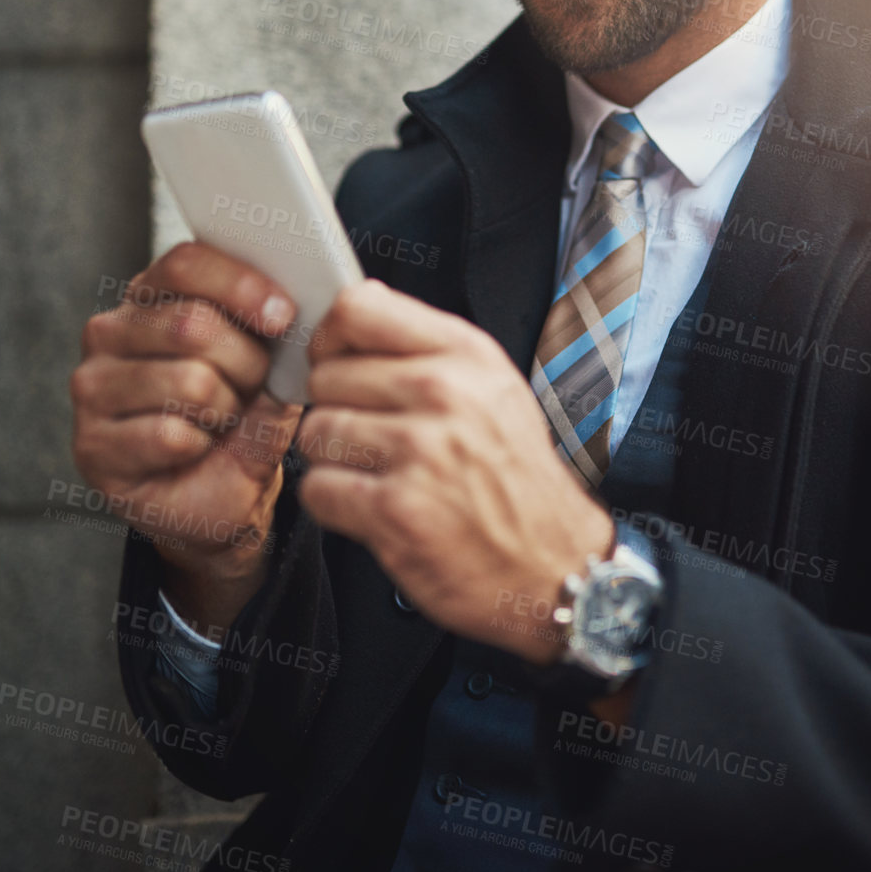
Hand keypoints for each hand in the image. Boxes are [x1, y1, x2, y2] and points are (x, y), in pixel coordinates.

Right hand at [70, 242, 302, 631]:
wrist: (219, 496)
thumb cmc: (241, 420)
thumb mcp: (271, 369)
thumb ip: (275, 333)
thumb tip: (288, 307)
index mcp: (151, 295)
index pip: (185, 264)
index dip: (239, 284)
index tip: (283, 313)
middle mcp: (110, 331)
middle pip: (192, 323)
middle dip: (247, 363)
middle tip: (253, 388)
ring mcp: (93, 386)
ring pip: (189, 381)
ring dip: (226, 410)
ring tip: (220, 421)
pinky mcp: (91, 443)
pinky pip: (170, 435)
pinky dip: (200, 447)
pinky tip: (193, 450)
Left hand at [296, 279, 614, 661]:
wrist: (554, 564)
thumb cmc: (518, 477)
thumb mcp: (493, 388)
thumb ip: (428, 345)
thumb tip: (358, 307)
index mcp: (466, 354)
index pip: (357, 310)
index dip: (330, 337)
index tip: (334, 360)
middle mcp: (444, 393)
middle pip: (327, 375)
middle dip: (336, 407)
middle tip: (369, 434)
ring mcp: (419, 452)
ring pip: (316, 431)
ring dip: (333, 458)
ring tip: (375, 473)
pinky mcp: (395, 510)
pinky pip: (317, 488)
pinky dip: (333, 502)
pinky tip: (370, 506)